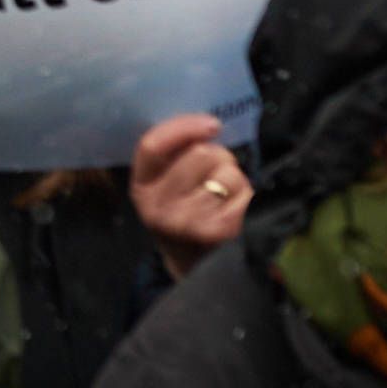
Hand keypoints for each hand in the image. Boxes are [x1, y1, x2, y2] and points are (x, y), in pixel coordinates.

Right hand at [131, 114, 249, 268]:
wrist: (193, 263)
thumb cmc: (181, 210)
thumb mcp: (162, 184)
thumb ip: (172, 155)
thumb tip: (206, 125)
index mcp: (141, 187)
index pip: (153, 146)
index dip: (183, 127)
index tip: (210, 124)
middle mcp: (159, 207)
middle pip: (199, 154)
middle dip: (216, 154)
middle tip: (216, 168)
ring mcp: (188, 223)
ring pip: (226, 173)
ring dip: (232, 175)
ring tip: (226, 188)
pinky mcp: (218, 233)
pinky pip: (243, 192)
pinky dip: (245, 193)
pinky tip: (235, 204)